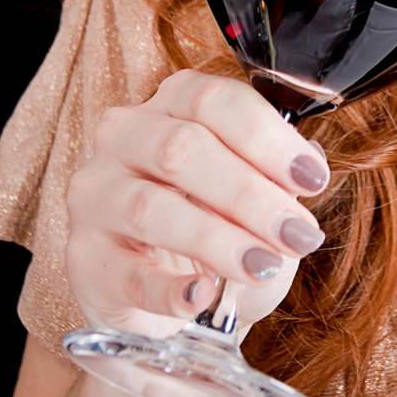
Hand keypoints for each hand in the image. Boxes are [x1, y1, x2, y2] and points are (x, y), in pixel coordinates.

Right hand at [65, 69, 329, 340]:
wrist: (161, 291)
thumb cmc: (213, 222)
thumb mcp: (252, 193)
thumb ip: (278, 173)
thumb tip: (309, 163)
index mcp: (171, 103)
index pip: (213, 100)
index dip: (268, 139)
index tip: (313, 179)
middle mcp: (123, 136)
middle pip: (182, 150)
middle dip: (251, 194)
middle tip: (298, 234)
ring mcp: (95, 195)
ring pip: (150, 207)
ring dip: (218, 239)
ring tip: (263, 265)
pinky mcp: (83, 258)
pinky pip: (126, 273)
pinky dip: (169, 288)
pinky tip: (203, 296)